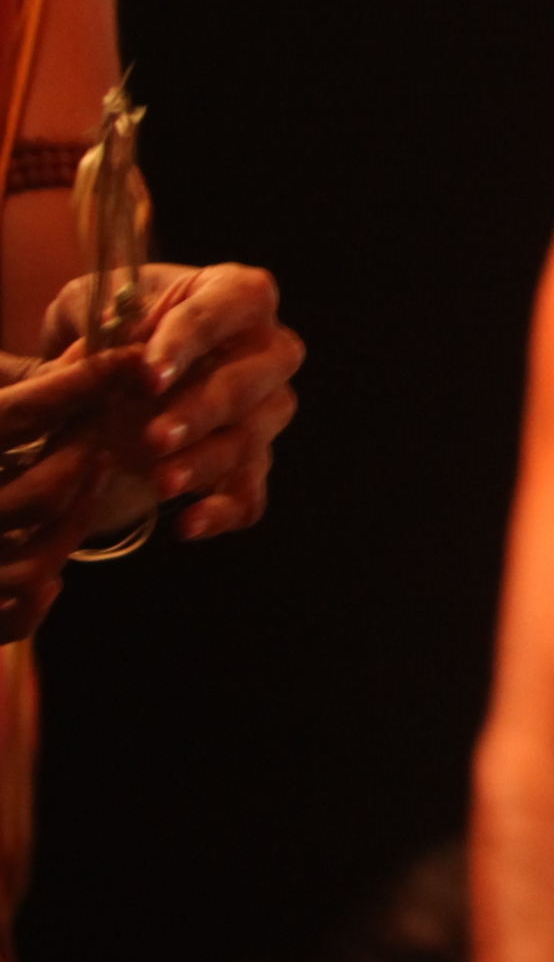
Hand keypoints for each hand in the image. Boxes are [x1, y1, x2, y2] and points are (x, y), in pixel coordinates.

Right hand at [0, 351, 138, 638]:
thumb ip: (14, 381)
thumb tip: (91, 345)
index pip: (23, 411)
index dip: (86, 381)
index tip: (132, 359)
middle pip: (48, 489)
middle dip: (87, 454)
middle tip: (103, 424)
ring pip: (41, 558)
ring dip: (77, 520)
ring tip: (88, 481)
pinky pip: (12, 616)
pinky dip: (40, 594)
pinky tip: (50, 567)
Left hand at [44, 263, 300, 541]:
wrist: (110, 381)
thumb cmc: (109, 332)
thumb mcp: (91, 311)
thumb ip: (105, 331)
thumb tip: (115, 359)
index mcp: (236, 295)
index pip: (234, 305)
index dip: (192, 341)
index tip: (148, 376)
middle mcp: (267, 350)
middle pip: (252, 379)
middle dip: (203, 411)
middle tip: (156, 438)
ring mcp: (266, 409)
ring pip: (252, 437)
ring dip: (206, 463)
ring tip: (159, 484)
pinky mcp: (252, 461)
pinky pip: (252, 491)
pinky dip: (222, 511)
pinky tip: (186, 525)